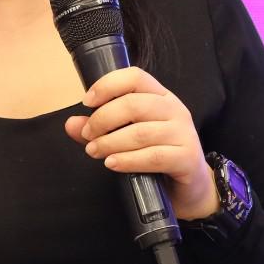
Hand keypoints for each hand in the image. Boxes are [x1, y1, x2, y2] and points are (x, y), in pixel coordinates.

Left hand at [63, 66, 219, 220]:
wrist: (191, 186)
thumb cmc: (158, 155)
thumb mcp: (128, 138)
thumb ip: (100, 129)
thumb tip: (71, 124)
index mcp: (161, 97)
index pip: (135, 77)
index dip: (108, 85)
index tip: (87, 102)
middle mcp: (175, 110)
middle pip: (134, 104)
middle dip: (103, 119)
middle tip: (87, 135)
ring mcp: (183, 134)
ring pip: (141, 132)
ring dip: (111, 142)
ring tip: (94, 151)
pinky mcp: (187, 158)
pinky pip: (153, 157)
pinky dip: (128, 160)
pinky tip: (112, 164)